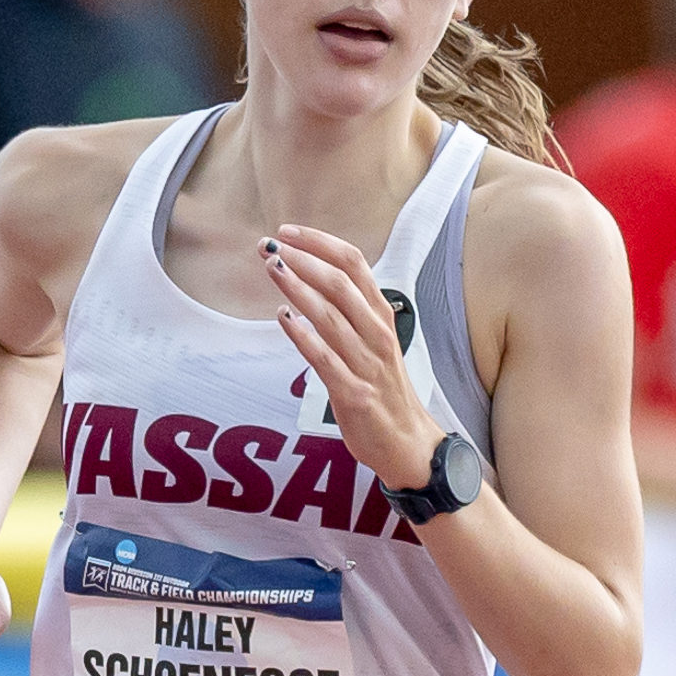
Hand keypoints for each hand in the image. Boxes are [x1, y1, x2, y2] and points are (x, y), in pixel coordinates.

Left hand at [262, 225, 432, 482]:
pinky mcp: (355, 393)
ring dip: (297, 288)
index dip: (320, 243)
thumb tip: (310, 281)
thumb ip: (349, 313)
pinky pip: (325, 359)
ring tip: (271, 268)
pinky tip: (283, 317)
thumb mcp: (373, 342)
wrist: (408, 442)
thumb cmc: (384, 390)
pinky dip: (303, 336)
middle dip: (302, 260)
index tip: (287, 232)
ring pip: (330, 316)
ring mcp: (368, 363)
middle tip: (268, 246)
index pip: (354, 264)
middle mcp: (377, 334)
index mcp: (381, 316)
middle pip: (340, 283)